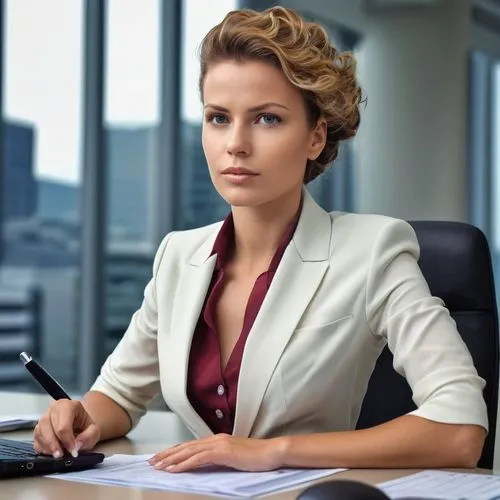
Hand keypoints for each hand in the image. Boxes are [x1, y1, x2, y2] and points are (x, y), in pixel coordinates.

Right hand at [33, 399, 100, 457]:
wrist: (79, 425)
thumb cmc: (84, 426)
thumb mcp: (94, 430)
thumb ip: (89, 437)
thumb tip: (76, 445)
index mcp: (69, 405)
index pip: (63, 424)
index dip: (67, 440)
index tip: (72, 451)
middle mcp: (54, 409)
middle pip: (48, 427)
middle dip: (54, 444)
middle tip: (61, 455)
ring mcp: (44, 418)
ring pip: (40, 433)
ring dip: (47, 447)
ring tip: (57, 454)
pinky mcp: (38, 428)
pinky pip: (35, 439)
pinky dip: (42, 448)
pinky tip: (51, 452)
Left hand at [148, 433, 286, 472]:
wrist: (272, 452)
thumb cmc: (257, 457)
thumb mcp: (234, 458)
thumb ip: (219, 459)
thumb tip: (205, 465)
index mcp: (218, 440)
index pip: (191, 445)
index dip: (175, 451)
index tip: (161, 457)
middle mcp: (216, 439)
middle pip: (186, 446)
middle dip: (167, 454)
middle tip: (152, 461)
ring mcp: (219, 444)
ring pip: (189, 451)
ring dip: (171, 459)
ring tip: (158, 466)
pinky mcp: (223, 452)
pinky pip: (199, 459)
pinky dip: (184, 464)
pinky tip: (174, 469)